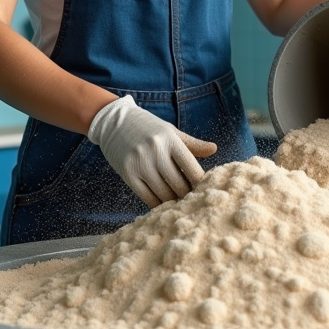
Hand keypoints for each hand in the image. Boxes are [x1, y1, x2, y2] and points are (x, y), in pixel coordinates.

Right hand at [88, 96, 217, 206]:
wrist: (114, 123)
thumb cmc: (148, 128)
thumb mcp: (171, 131)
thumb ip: (192, 143)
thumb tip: (214, 149)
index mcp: (170, 139)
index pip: (192, 168)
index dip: (200, 183)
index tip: (205, 190)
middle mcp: (155, 151)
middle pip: (179, 185)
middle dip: (188, 195)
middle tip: (193, 201)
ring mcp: (140, 164)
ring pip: (164, 194)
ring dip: (174, 202)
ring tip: (180, 204)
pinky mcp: (128, 174)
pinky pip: (147, 197)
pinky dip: (157, 204)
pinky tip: (164, 205)